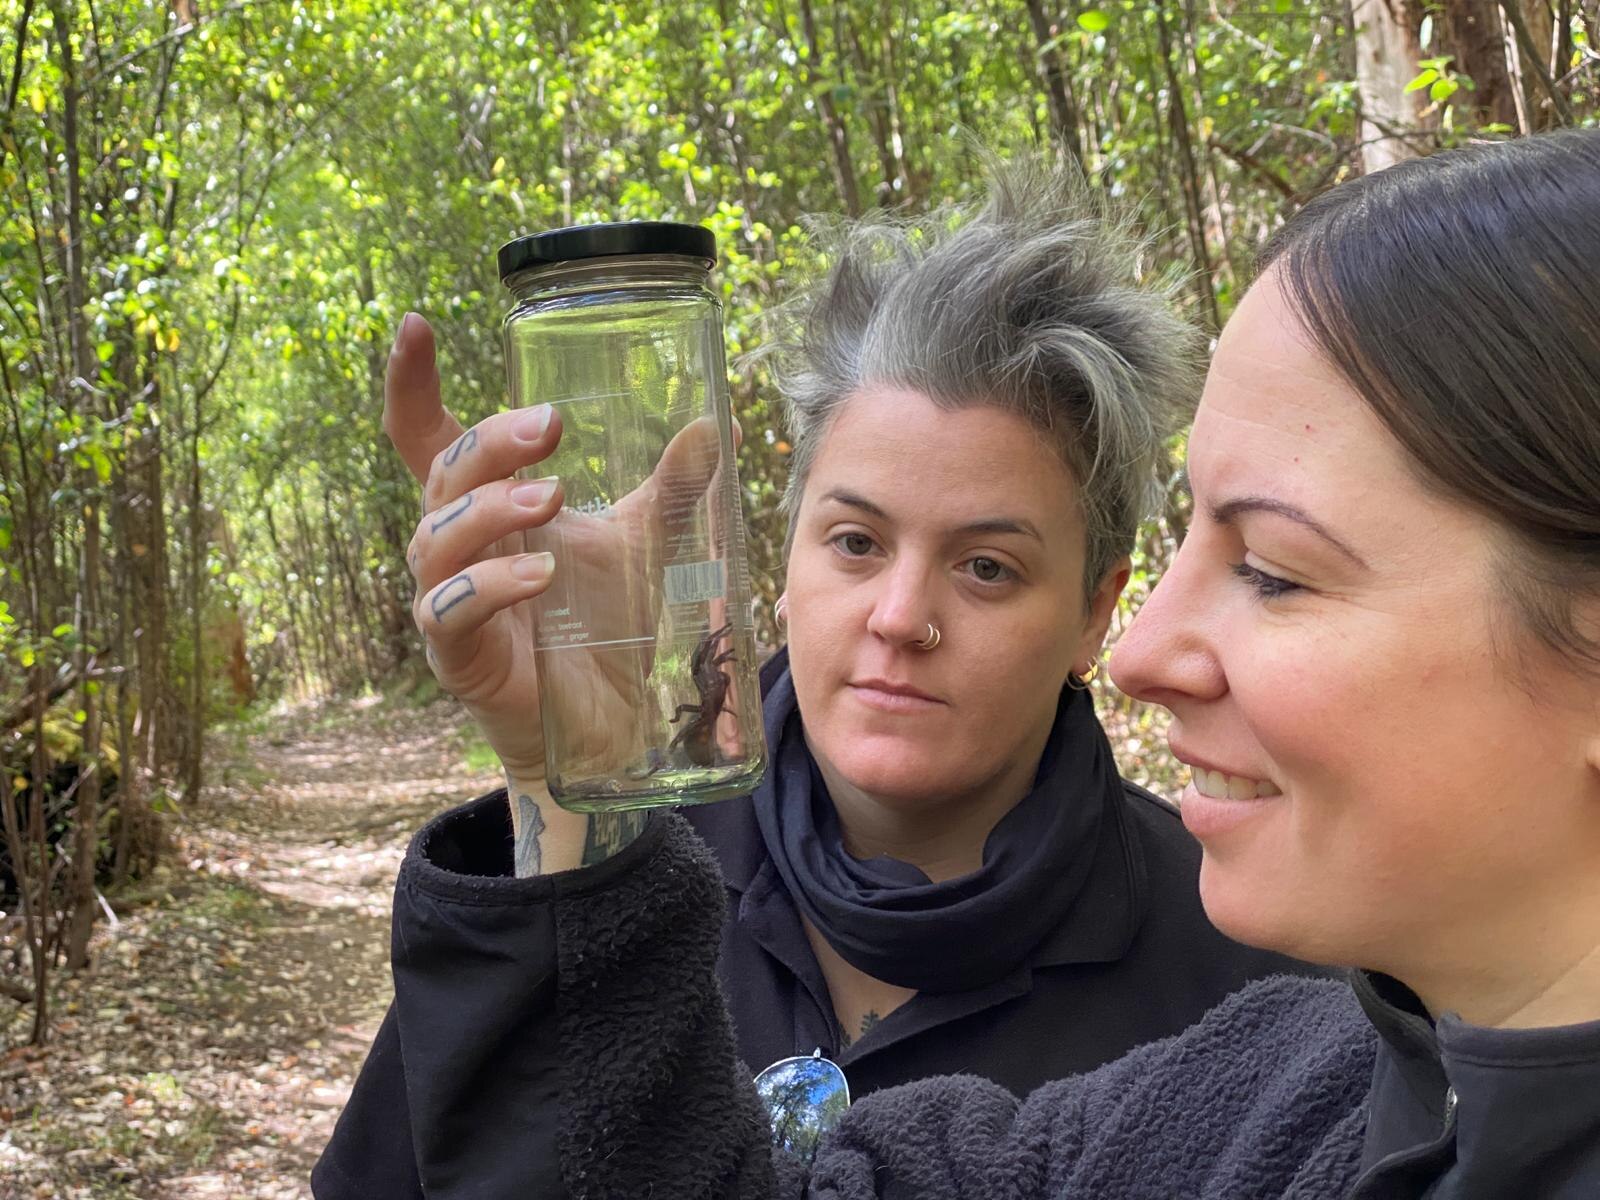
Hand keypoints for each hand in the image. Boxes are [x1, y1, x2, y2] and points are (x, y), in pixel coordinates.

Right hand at [386, 313, 730, 794]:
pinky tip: (542, 575)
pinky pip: (451, 611)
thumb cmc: (607, 623)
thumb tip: (713, 426)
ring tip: (551, 498)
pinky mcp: (459, 657)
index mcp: (488, 506)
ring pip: (437, 537)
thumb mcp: (643, 542)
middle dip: (491, 442)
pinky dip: (493, 587)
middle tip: (550, 427)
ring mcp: (449, 600)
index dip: (412, 383)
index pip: (427, 437)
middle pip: (443, 475)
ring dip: (491, 509)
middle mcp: (457, 547)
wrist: (611, 724)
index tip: (416, 324)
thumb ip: (671, 487)